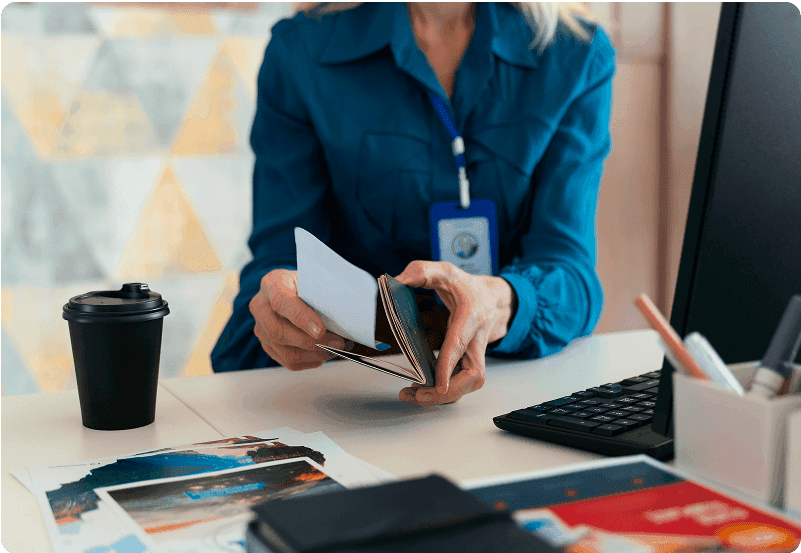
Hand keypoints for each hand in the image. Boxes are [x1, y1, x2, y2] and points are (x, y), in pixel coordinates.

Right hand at [249, 269, 344, 370]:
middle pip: (279, 331)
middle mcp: (261, 307)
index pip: (281, 302)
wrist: (290, 289)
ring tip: (332, 351)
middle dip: (310, 342)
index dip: (301, 318)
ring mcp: (260, 328)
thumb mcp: (312, 280)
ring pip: (284, 351)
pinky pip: (287, 361)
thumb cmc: (304, 284)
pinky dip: (308, 361)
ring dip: (312, 355)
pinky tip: (321, 355)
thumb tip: (342, 312)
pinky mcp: (267, 344)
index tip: (320, 330)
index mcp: (272, 284)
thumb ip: (320, 293)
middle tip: (336, 343)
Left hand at [395, 261, 514, 406]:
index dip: (449, 366)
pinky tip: (423, 391)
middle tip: (418, 394)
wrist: (494, 299)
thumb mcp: (446, 272)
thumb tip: (398, 280)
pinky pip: (462, 383)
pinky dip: (444, 392)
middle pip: (472, 375)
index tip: (440, 385)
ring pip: (468, 384)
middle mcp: (477, 339)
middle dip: (447, 391)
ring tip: (414, 396)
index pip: (460, 344)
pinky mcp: (470, 362)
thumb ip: (423, 271)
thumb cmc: (469, 288)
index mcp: (472, 316)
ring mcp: (476, 353)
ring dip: (444, 396)